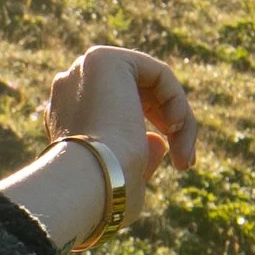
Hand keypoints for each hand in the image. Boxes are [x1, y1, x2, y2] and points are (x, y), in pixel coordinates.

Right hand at [45, 46, 196, 213]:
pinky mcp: (103, 59)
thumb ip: (141, 157)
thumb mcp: (126, 180)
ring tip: (184, 153)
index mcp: (67, 118)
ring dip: (178, 118)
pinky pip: (158, 73)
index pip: (120, 113)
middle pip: (139, 96)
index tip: (179, 165)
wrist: (84, 184)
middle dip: (170, 126)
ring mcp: (84, 72)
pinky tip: (173, 127)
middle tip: (187, 162)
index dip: (155, 135)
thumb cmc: (101, 194)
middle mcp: (71, 90)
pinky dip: (176, 100)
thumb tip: (159, 142)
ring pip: (152, 85)